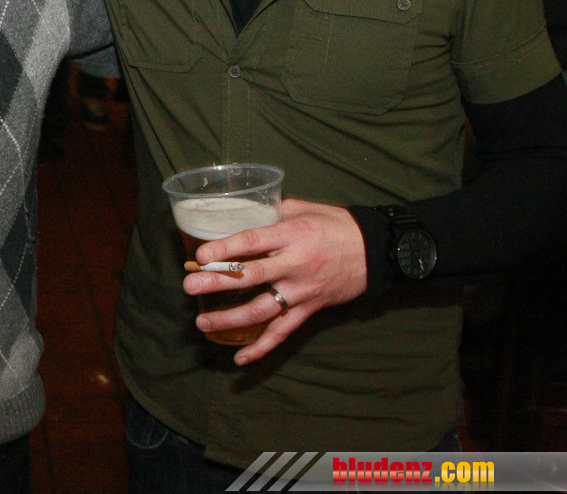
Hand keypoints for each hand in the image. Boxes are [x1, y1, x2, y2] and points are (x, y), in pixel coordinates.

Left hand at [184, 199, 367, 364]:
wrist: (376, 251)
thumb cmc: (336, 225)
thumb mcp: (303, 209)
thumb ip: (271, 212)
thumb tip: (240, 211)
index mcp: (293, 235)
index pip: (253, 242)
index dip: (226, 250)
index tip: (201, 256)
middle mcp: (296, 265)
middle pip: (252, 277)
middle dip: (218, 283)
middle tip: (190, 286)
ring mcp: (302, 291)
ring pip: (263, 310)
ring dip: (230, 318)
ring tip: (202, 322)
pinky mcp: (310, 310)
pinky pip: (283, 332)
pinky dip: (262, 348)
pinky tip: (240, 358)